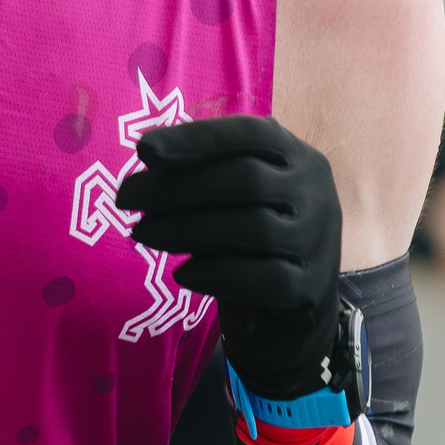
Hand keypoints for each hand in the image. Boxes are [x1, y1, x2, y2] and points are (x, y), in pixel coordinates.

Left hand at [120, 115, 343, 401]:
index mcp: (298, 156)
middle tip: (125, 198)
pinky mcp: (310, 289)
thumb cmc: (250, 240)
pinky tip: (182, 274)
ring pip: (252, 228)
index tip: (143, 148)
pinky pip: (260, 278)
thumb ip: (203, 170)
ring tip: (142, 232)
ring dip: (185, 229)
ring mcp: (319, 242)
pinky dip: (215, 274)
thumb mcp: (233, 197)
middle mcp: (317, 192)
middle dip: (177, 187)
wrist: (293, 310)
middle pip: (245, 180)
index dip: (197, 137)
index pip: (251, 133)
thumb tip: (150, 151)